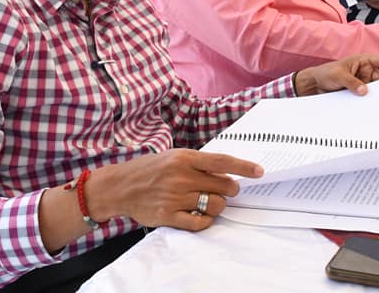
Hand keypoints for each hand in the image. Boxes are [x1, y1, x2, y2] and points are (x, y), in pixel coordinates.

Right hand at [87, 149, 262, 231]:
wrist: (120, 186)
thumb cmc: (149, 170)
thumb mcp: (173, 157)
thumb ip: (198, 164)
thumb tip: (227, 171)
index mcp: (184, 158)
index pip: (222, 161)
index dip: (243, 167)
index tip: (259, 171)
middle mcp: (181, 177)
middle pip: (224, 186)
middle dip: (231, 189)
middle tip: (226, 190)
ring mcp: (175, 197)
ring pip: (215, 205)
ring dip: (218, 206)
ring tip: (208, 201)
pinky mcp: (168, 216)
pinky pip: (199, 222)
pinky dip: (205, 220)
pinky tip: (200, 214)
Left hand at [292, 54, 378, 96]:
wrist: (314, 85)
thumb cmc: (325, 73)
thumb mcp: (338, 75)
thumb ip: (352, 83)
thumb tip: (364, 90)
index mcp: (361, 61)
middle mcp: (364, 71)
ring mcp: (363, 82)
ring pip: (377, 87)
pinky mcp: (360, 92)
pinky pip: (370, 96)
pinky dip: (373, 99)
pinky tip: (376, 104)